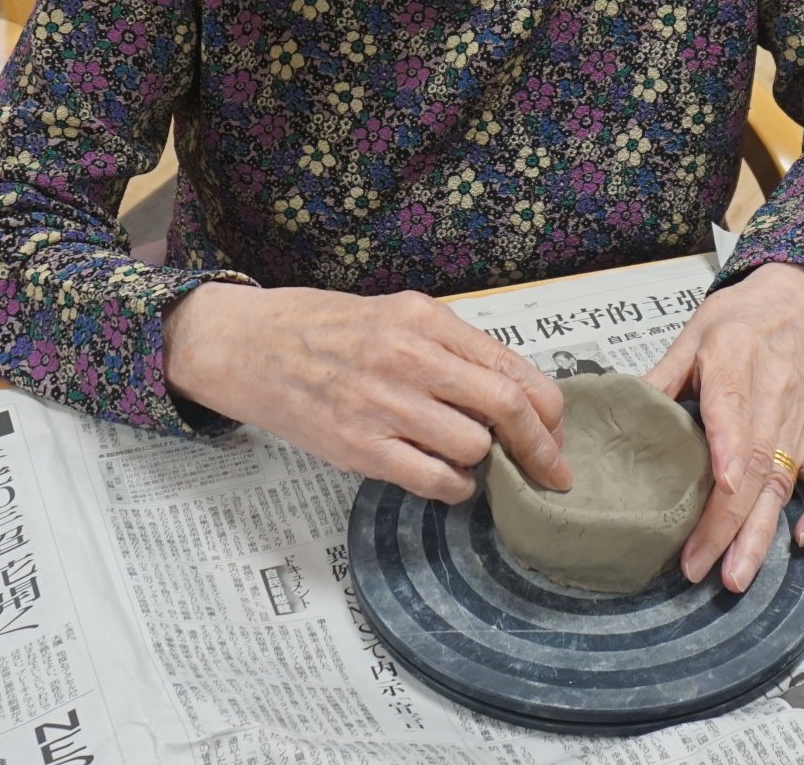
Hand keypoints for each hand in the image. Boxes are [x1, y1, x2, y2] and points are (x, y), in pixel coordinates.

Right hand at [163, 283, 570, 502]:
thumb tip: (514, 395)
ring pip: (474, 447)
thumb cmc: (321, 329)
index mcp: (424, 319)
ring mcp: (383, 404)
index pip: (513, 367)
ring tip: (476, 463)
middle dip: (541, 448)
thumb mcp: (394, 314)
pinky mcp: (359, 446)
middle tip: (551, 471)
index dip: (548, 410)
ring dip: (487, 464)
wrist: (246, 344)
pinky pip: (434, 480)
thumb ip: (450, 349)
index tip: (557, 433)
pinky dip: (454, 488)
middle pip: (507, 407)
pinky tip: (446, 478)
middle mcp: (409, 357)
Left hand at [644, 262, 803, 592]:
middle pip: (755, 464)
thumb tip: (622, 417)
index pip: (734, 406)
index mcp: (735, 359)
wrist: (799, 303)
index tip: (722, 482)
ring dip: (761, 534)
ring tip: (735, 576)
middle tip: (698, 566)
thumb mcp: (692, 334)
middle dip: (726, 521)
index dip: (729, 446)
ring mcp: (799, 421)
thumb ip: (662, 376)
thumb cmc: (738, 320)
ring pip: (782, 482)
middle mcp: (772, 396)